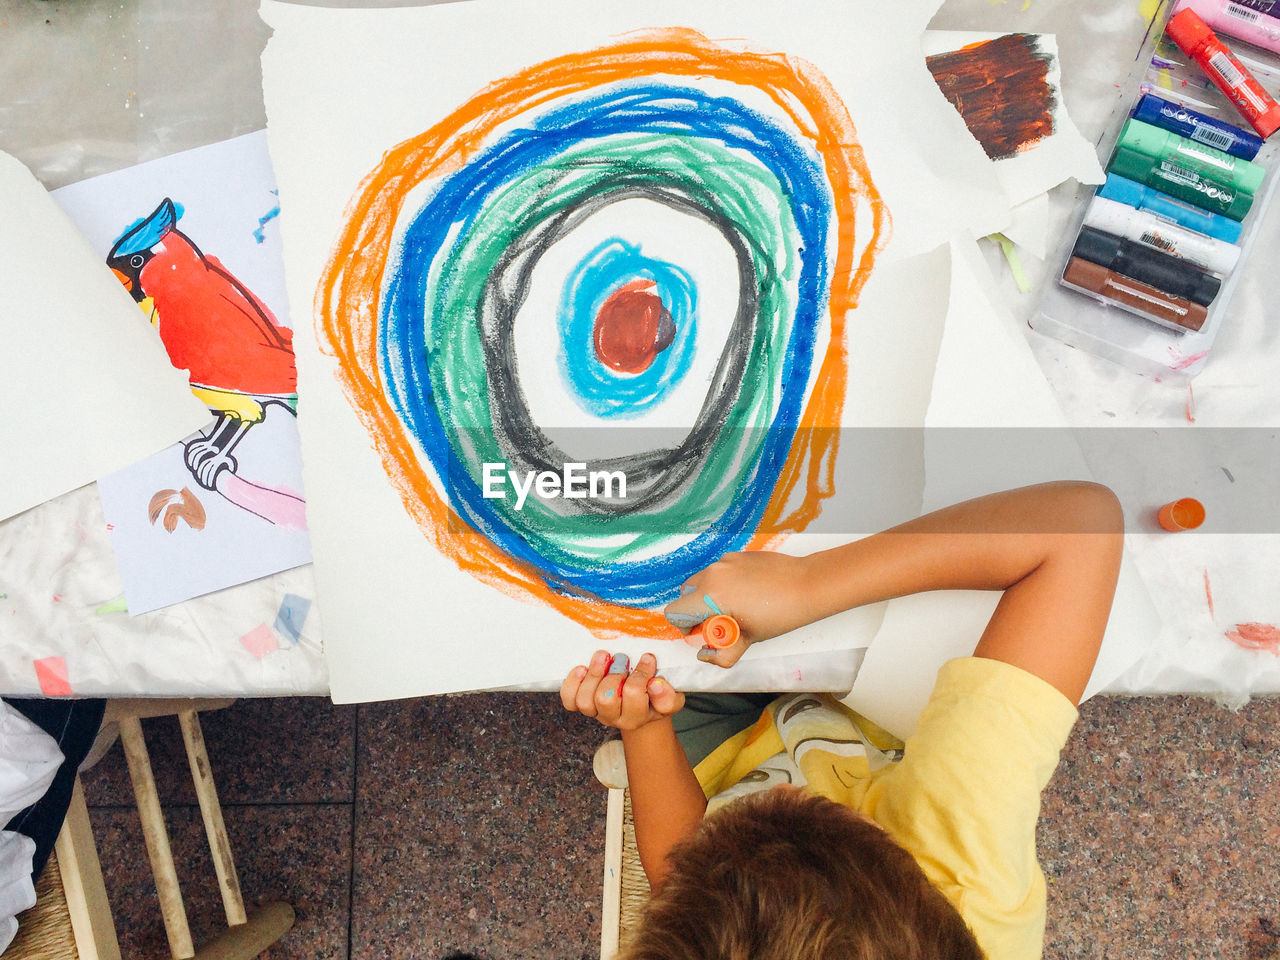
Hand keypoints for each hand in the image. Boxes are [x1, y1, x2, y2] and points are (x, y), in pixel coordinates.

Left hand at [559, 651, 684, 729]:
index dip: (640, 673)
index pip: (634, 696)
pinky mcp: (583, 704)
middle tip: (622, 659)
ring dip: (593, 674)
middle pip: (605, 699)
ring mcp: (597, 712)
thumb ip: (669, 696)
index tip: (647, 658)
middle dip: (613, 674)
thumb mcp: (672, 698)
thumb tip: (656, 685)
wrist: (643, 706)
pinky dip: (573, 683)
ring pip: (586, 700)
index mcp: (639, 716)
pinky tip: (582, 668)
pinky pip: (570, 699)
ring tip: (603, 656)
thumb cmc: (657, 696)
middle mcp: (616, 718)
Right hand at [662, 551, 817, 667]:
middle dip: (695, 610)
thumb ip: (722, 653)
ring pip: (703, 581)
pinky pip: (721, 571)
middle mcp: (713, 573)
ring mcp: (726, 561)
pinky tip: (749, 594)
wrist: (808, 585)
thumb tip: (706, 655)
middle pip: (686, 594)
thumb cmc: (779, 614)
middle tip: (719, 622)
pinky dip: (725, 584)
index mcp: (710, 595)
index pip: (675, 611)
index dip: (684, 626)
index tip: (701, 632)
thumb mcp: (749, 640)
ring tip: (737, 608)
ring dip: (710, 597)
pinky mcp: (738, 555)